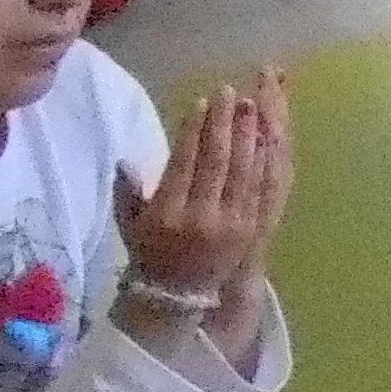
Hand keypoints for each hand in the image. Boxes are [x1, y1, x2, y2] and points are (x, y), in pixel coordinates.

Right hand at [112, 72, 292, 305]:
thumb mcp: (129, 222)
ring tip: (251, 104)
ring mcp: (230, 225)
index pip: (184, 163)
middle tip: (231, 93)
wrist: (177, 298)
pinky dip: (264, 160)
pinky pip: (260, 189)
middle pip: (218, 162)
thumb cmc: (149, 253)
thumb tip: (125, 160)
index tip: (202, 102)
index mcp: (167, 213)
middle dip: (225, 124)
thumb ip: (127, 190)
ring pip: (244, 172)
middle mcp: (201, 217)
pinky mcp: (250, 230)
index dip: (194, 130)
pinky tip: (265, 137)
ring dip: (249, 135)